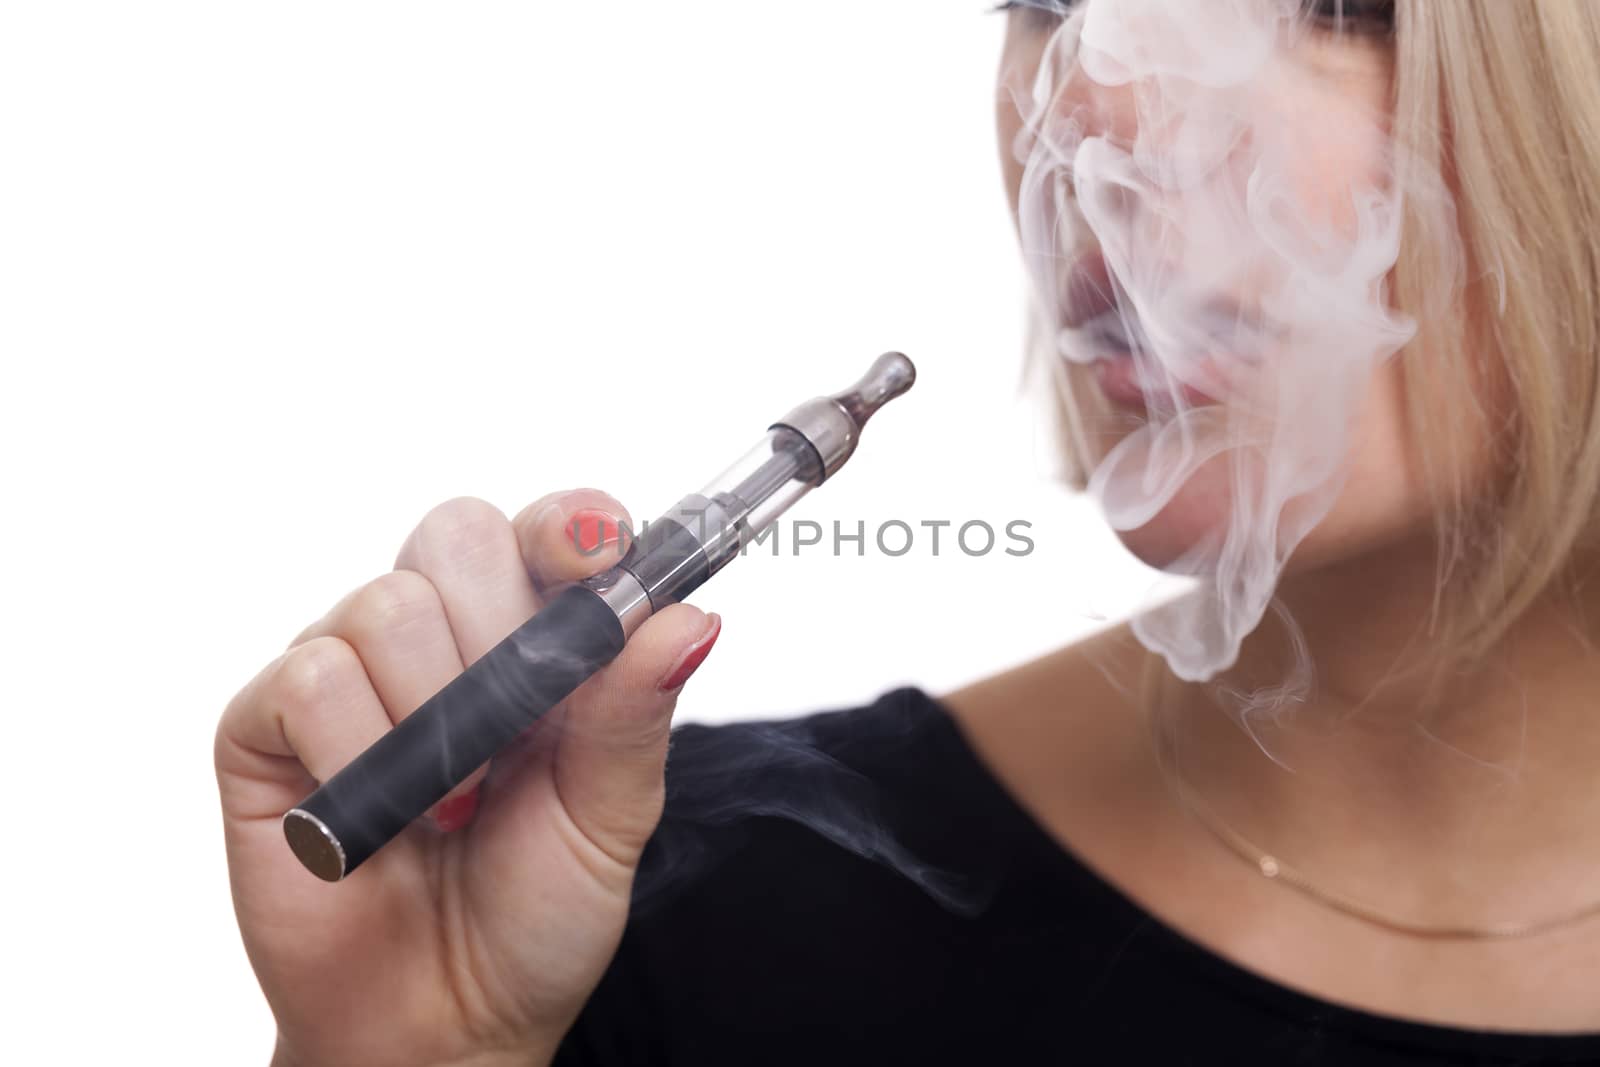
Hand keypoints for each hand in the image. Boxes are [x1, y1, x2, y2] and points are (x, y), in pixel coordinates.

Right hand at [216, 491, 719, 1065]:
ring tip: (457, 804)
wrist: (446, 1027)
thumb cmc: (534, 917)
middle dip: (500, 628)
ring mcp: (351, 672)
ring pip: (387, 603)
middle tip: (518, 729)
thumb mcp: (612, 819)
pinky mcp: (269, 724)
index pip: (546, 531)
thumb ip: (635, 713)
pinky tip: (381, 815)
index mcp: (533, 642)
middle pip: (457, 532)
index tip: (596, 559)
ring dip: (438, 716)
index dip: (572, 526)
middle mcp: (440, 639)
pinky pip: (311, 677)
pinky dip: (359, 751)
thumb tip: (690, 618)